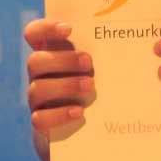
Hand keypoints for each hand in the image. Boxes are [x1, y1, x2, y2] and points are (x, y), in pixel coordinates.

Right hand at [24, 18, 94, 134]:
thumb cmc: (100, 88)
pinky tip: (79, 112)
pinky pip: (39, 120)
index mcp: (52, 55)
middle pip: (35, 61)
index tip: (69, 29)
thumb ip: (104, 55)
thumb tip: (126, 41)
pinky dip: (59, 114)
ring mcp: (37, 101)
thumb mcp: (101, 68)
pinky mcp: (42, 125)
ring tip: (90, 86)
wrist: (91, 132)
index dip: (46, 28)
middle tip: (88, 61)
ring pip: (37, 89)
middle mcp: (40, 76)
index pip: (34, 34)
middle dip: (63, 60)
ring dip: (65, 85)